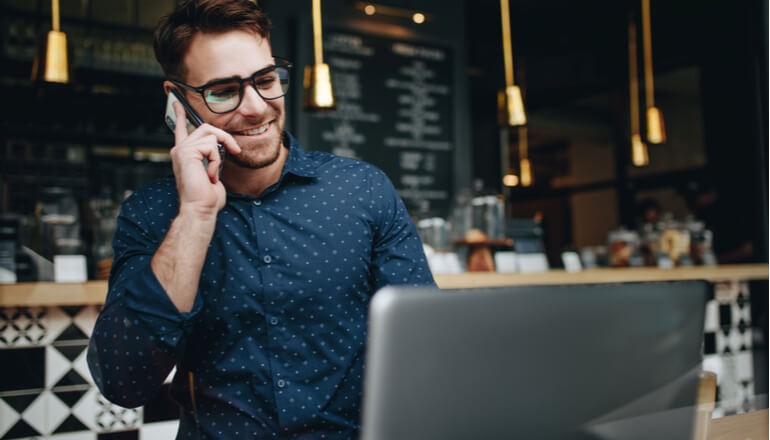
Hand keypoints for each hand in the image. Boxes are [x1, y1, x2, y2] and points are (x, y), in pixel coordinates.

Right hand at [170, 101, 240, 217]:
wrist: (200, 209)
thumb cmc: (207, 198)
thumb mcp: (213, 173)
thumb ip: (213, 159)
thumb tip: (224, 149)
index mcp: (184, 153)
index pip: (180, 128)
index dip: (180, 113)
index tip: (177, 100)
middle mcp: (179, 149)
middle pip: (206, 127)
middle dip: (224, 137)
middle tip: (234, 151)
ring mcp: (181, 149)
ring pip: (211, 135)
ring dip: (220, 155)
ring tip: (213, 173)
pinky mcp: (187, 152)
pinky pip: (212, 145)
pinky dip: (216, 161)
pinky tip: (210, 175)